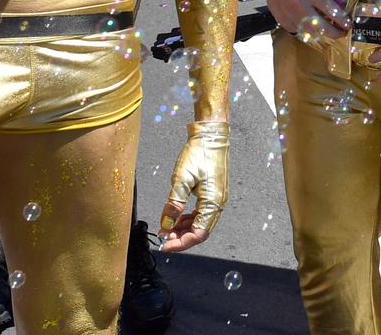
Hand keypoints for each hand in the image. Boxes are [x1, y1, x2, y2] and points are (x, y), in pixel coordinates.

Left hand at [161, 120, 227, 251]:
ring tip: (166, 228)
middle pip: (200, 231)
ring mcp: (216, 199)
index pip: (199, 234)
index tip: (164, 245)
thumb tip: (166, 225)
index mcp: (213, 203)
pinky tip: (176, 217)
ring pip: (200, 223)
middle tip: (162, 237)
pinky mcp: (212, 193)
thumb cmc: (199, 154)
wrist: (211, 135)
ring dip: (183, 228)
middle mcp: (218, 204)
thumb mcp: (181, 179)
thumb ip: (174, 204)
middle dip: (181, 237)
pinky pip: (200, 213)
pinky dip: (188, 218)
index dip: (181, 243)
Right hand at [264, 0, 349, 39]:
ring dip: (322, 34)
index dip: (342, 20)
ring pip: (311, 33)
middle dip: (335, 33)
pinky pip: (299, 32)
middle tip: (342, 33)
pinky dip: (307, 31)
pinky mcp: (283, 22)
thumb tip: (345, 4)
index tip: (348, 24)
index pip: (331, 10)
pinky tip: (312, 27)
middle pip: (321, 27)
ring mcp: (290, 16)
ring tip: (329, 31)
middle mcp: (300, 6)